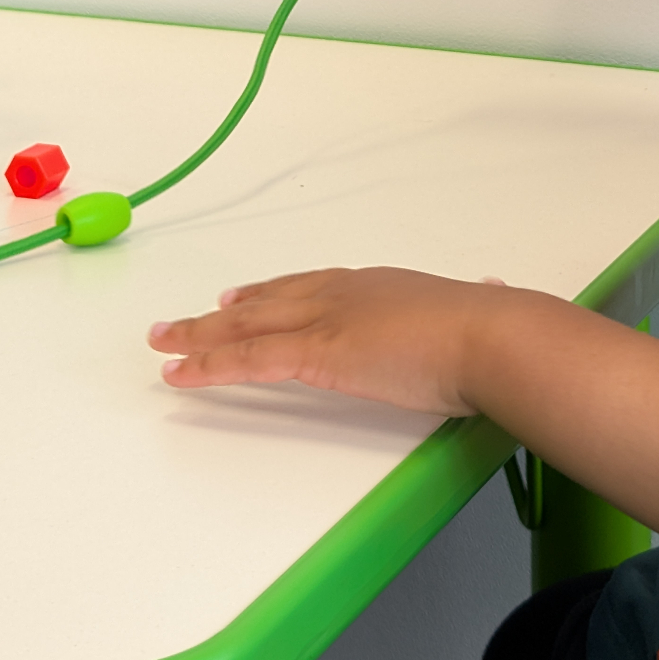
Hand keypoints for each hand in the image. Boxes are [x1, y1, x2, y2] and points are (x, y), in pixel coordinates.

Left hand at [148, 266, 515, 415]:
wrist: (490, 338)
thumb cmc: (492, 334)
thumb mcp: (480, 311)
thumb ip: (475, 306)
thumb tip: (493, 296)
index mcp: (380, 287)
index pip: (314, 287)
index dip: (275, 292)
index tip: (245, 296)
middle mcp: (344, 294)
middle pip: (269, 302)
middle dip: (225, 312)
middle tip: (192, 316)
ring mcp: (326, 321)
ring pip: (246, 328)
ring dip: (199, 335)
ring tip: (164, 341)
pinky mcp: (316, 354)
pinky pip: (248, 360)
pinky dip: (208, 365)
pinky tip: (179, 372)